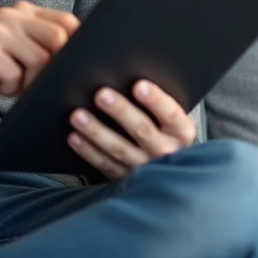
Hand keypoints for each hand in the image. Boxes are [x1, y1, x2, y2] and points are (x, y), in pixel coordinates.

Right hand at [0, 1, 79, 106]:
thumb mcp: (21, 53)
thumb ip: (46, 46)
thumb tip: (83, 58)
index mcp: (25, 11)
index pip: (67, 21)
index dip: (75, 45)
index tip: (67, 66)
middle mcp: (12, 14)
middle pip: (58, 39)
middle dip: (52, 68)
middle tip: (34, 81)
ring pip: (39, 60)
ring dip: (29, 81)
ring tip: (13, 81)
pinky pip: (14, 74)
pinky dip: (9, 87)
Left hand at [68, 80, 195, 179]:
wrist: (173, 173)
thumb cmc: (169, 136)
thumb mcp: (174, 121)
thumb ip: (159, 104)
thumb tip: (134, 78)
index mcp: (181, 132)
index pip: (171, 114)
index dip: (156, 100)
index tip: (139, 85)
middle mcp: (166, 151)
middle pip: (142, 129)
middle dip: (120, 111)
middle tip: (101, 95)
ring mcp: (145, 167)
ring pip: (119, 149)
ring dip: (97, 131)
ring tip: (78, 116)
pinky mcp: (127, 179)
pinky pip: (106, 165)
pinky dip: (89, 151)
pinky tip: (75, 138)